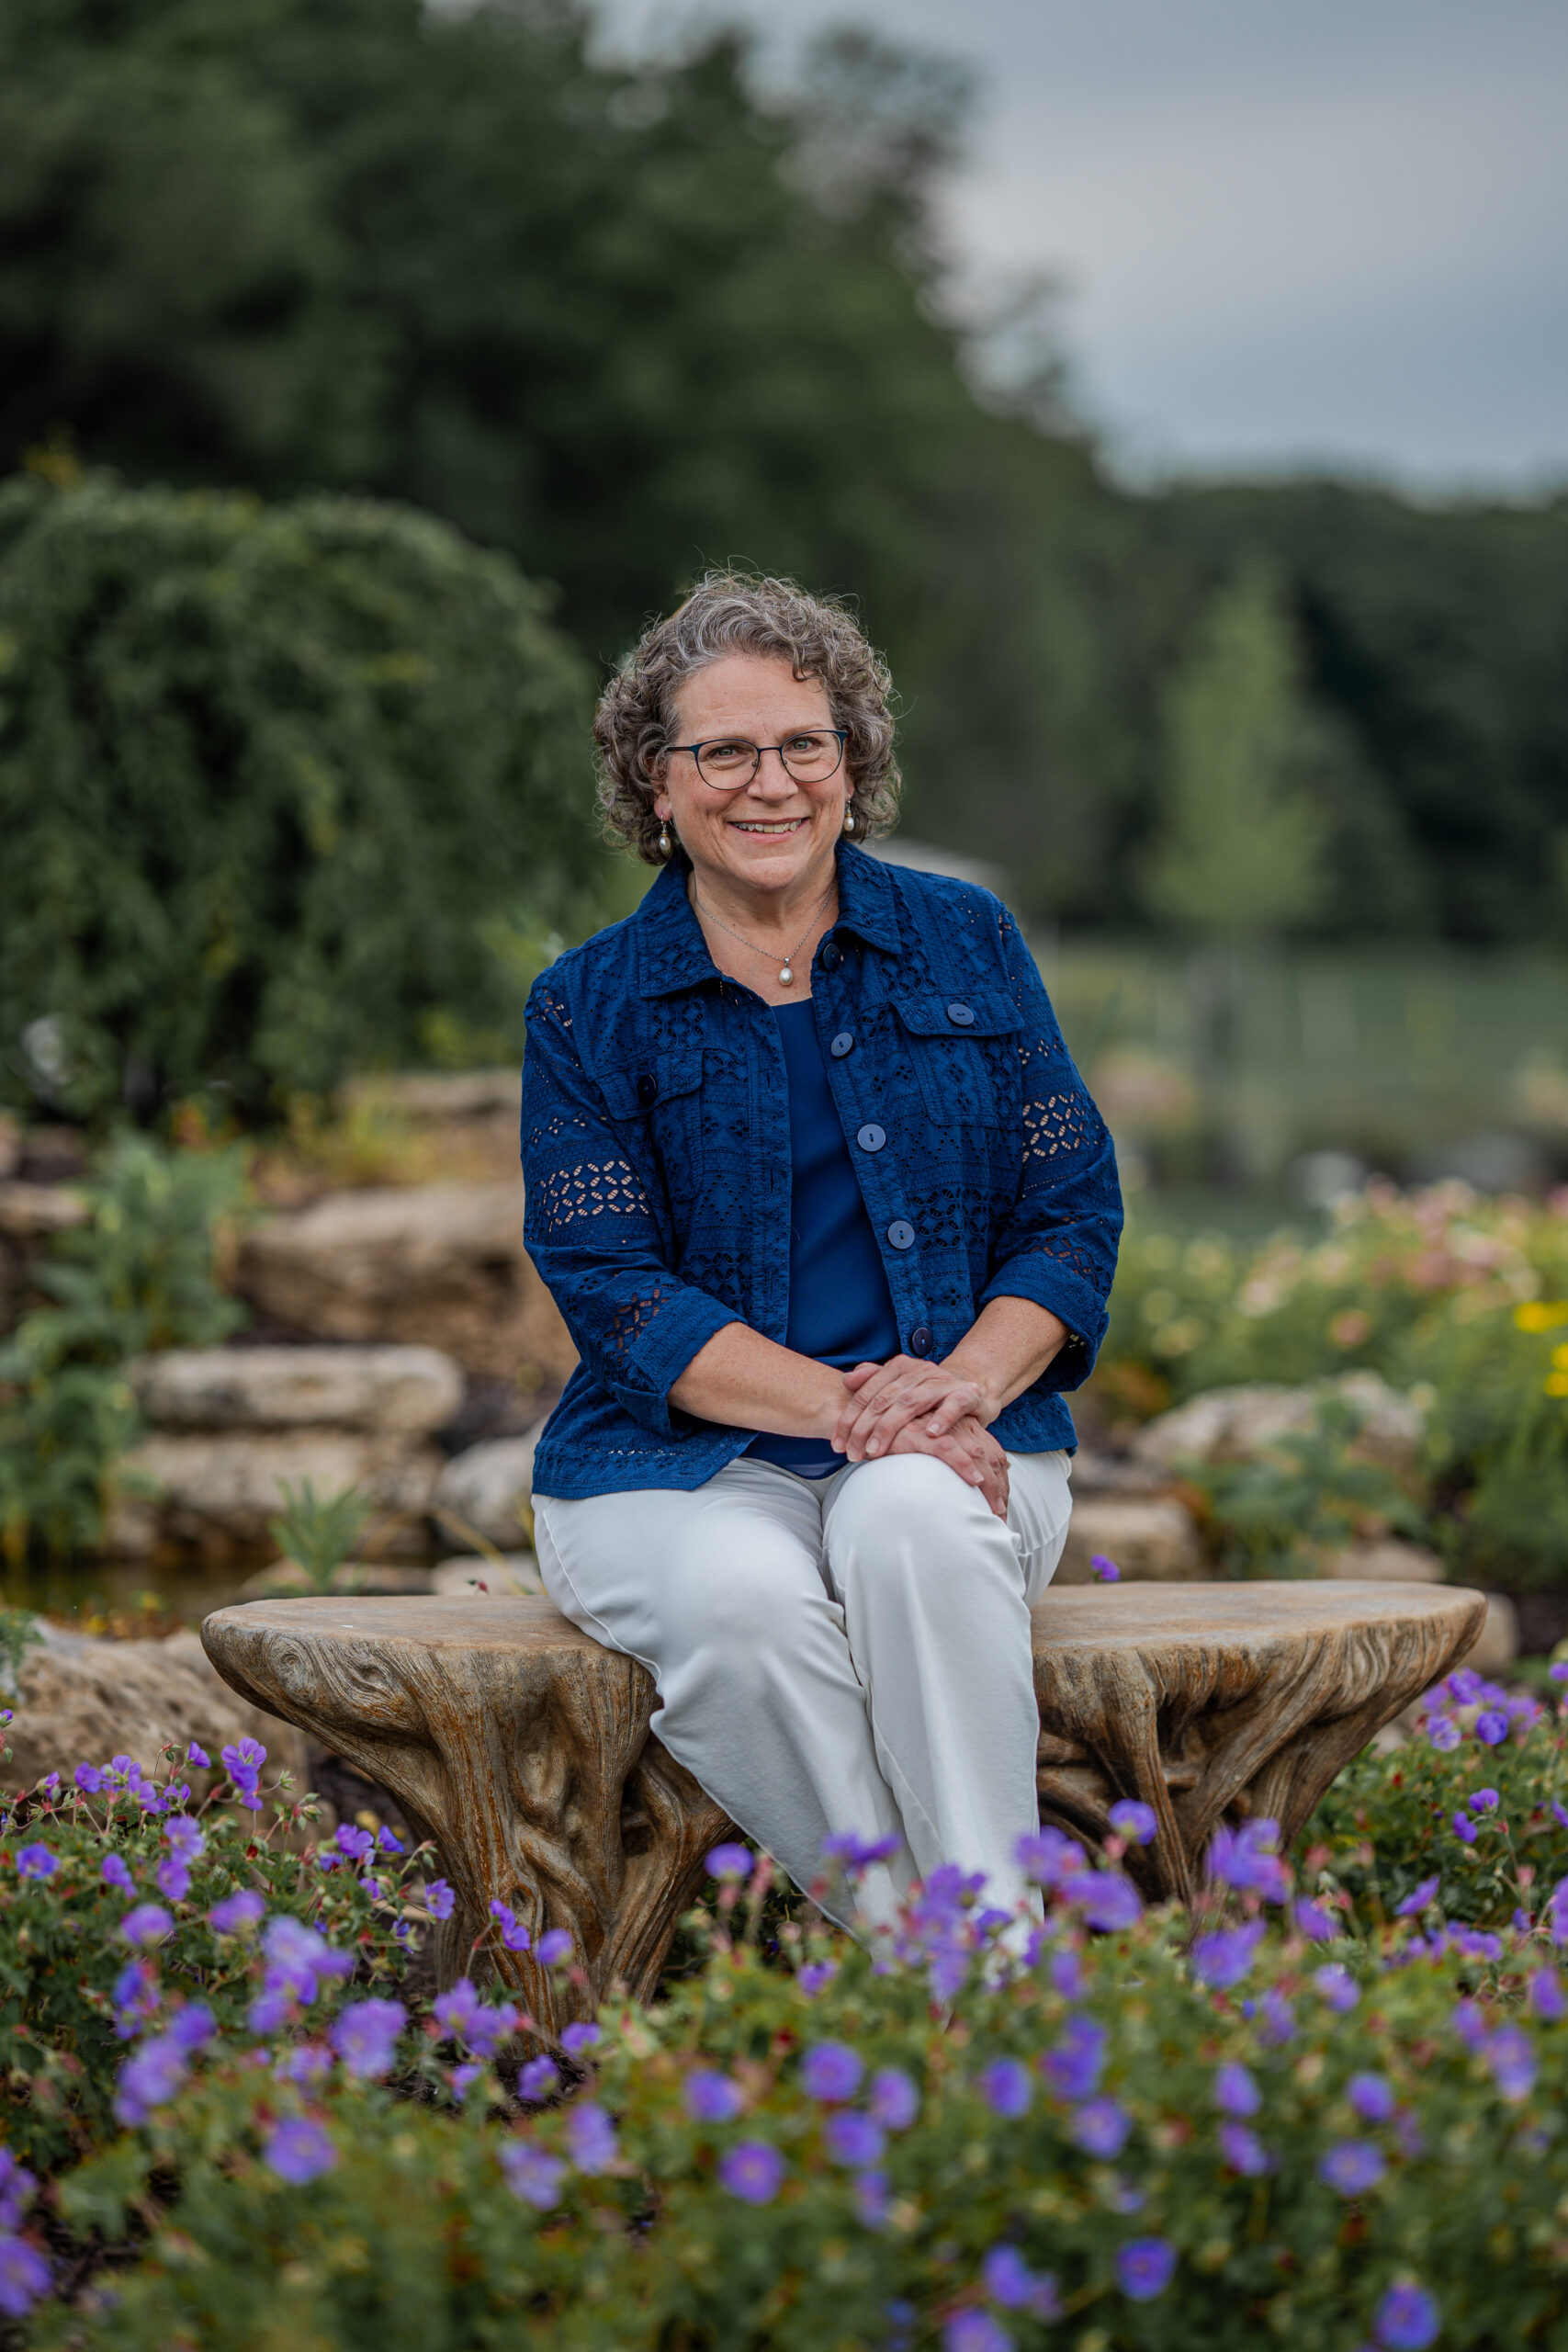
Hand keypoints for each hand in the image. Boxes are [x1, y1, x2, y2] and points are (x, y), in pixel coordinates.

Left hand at [832, 1354, 992, 1461]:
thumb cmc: (927, 1394)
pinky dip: (942, 1418)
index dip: (849, 1419)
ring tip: (875, 1451)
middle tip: (852, 1454)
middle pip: (884, 1400)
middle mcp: (919, 1371)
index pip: (867, 1394)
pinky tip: (930, 1433)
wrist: (970, 1388)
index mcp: (899, 1367)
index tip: (838, 1445)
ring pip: (911, 1402)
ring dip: (891, 1427)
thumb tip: (846, 1380)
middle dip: (864, 1429)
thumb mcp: (899, 1386)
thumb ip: (872, 1380)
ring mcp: (942, 1382)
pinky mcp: (965, 1394)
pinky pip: (953, 1405)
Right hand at [888, 1414, 1009, 1521]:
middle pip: (990, 1456)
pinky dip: (964, 1464)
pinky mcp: (918, 1433)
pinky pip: (948, 1448)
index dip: (1001, 1481)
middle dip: (999, 1488)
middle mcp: (955, 1425)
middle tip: (1001, 1514)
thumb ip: (951, 1462)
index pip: (992, 1453)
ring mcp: (938, 1428)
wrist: (869, 1426)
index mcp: (962, 1427)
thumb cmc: (900, 1442)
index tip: (1001, 1506)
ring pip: (976, 1453)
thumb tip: (973, 1483)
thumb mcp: (931, 1450)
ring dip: (989, 1483)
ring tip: (994, 1507)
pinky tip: (974, 1481)